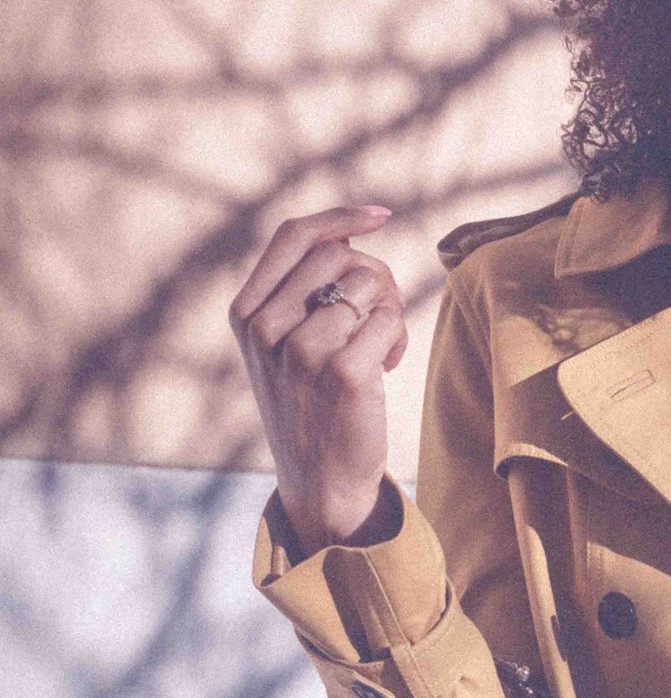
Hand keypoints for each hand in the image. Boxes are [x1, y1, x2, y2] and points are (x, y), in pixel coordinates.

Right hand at [229, 205, 407, 554]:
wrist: (319, 482)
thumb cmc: (312, 404)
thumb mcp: (285, 344)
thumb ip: (302, 291)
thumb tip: (353, 232)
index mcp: (246, 314)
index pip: (293, 236)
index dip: (341, 217)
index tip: (379, 215)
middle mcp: (266, 328)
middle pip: (340, 254)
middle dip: (374, 276)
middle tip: (378, 315)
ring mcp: (302, 351)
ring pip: (369, 284)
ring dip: (388, 311)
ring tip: (377, 349)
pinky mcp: (343, 374)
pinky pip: (388, 319)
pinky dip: (397, 338)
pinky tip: (384, 367)